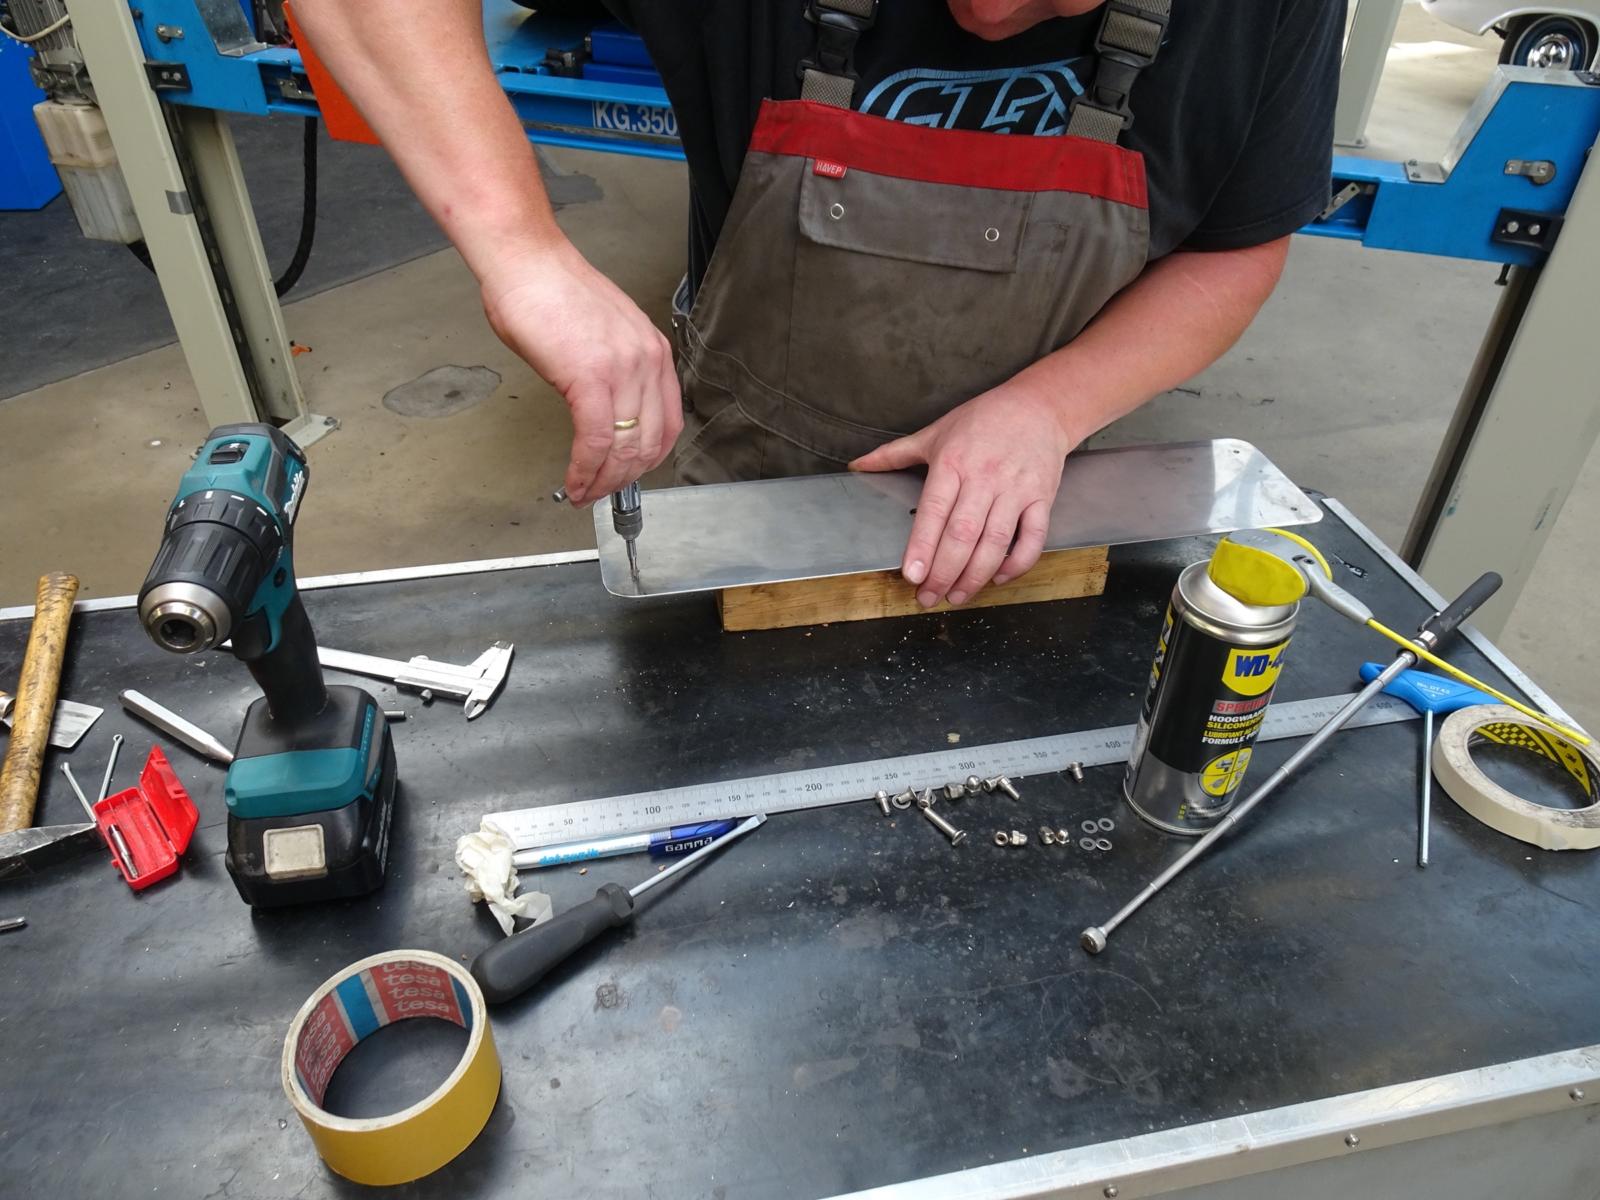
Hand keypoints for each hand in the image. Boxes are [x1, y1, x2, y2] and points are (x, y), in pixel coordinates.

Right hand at [479, 239, 681, 504]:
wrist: (525, 262)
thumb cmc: (549, 291)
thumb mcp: (602, 335)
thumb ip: (613, 373)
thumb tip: (603, 413)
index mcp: (652, 351)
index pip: (667, 424)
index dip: (647, 460)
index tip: (627, 475)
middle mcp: (647, 361)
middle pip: (650, 442)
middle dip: (624, 478)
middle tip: (601, 493)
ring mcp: (622, 369)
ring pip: (625, 448)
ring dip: (604, 481)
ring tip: (584, 493)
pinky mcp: (590, 378)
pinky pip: (595, 440)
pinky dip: (585, 469)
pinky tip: (574, 481)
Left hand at [849, 382, 1076, 606]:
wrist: (1039, 406)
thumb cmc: (983, 419)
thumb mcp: (935, 432)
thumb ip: (894, 453)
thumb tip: (857, 465)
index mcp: (953, 462)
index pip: (934, 511)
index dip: (923, 546)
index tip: (912, 575)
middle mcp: (985, 477)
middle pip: (963, 534)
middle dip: (944, 572)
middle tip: (928, 597)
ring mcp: (1016, 489)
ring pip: (996, 542)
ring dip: (975, 576)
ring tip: (956, 596)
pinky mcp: (1042, 498)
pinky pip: (1033, 538)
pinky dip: (1017, 563)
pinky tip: (997, 577)